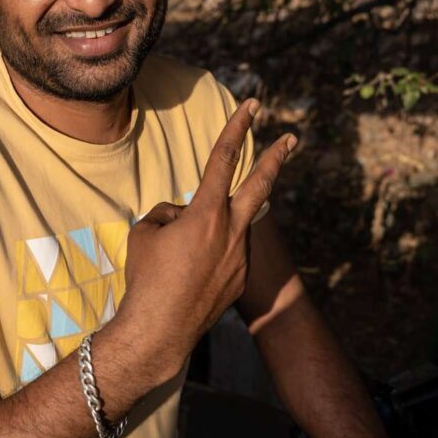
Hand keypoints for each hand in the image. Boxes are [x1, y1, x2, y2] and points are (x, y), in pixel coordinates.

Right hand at [116, 99, 296, 382]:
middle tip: (292, 137)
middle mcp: (232, 232)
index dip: (237, 127)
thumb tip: (184, 215)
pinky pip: (224, 254)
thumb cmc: (146, 277)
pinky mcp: (239, 280)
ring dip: (208, 230)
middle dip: (277, 157)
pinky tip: (186, 276)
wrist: (158, 332)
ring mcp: (240, 258)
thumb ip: (170, 212)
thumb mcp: (146, 231)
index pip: (223, 158)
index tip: (252, 105)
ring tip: (176, 258)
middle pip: (261, 184)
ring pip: (228, 227)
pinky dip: (206, 256)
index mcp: (207, 213)